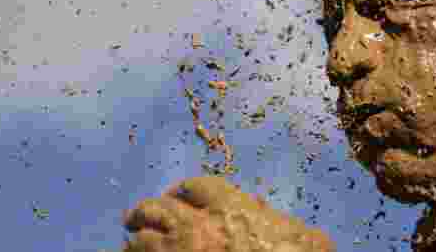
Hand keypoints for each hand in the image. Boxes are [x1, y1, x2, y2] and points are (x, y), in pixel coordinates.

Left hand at [122, 175, 333, 251]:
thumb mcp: (305, 236)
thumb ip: (282, 221)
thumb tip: (274, 215)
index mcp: (230, 207)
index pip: (196, 189)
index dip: (182, 192)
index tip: (176, 196)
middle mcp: (198, 226)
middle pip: (159, 208)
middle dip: (147, 211)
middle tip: (136, 217)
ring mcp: (180, 251)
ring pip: (143, 238)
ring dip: (136, 237)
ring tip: (130, 241)